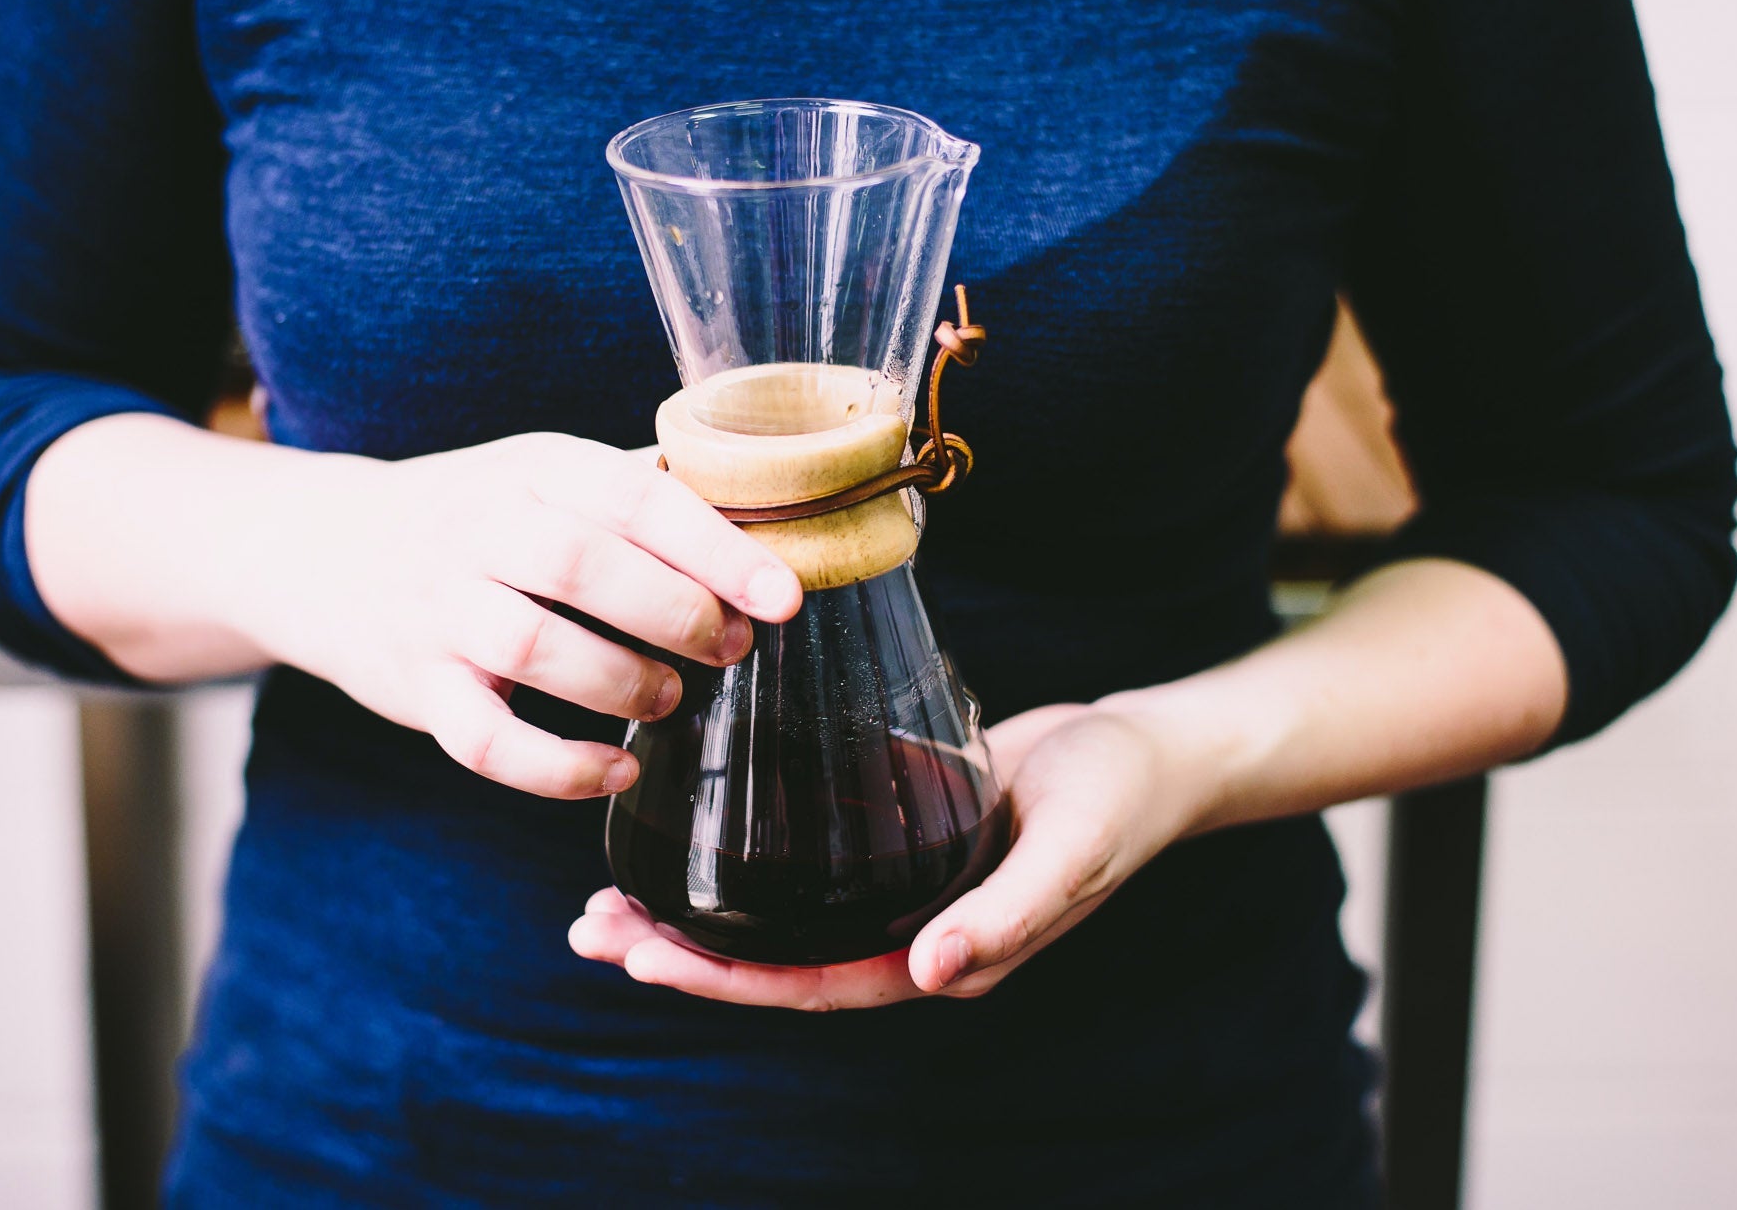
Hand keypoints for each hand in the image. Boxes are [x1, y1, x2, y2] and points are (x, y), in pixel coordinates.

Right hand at [236, 432, 801, 798]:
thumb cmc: (474, 517)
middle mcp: (477, 529)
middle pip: (582, 567)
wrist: (323, 550)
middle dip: (675, 613)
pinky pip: (484, 741)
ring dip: (621, 681)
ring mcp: (438, 610)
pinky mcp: (414, 688)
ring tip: (669, 696)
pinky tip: (617, 769)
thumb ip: (638, 491)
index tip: (783, 598)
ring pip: (532, 649)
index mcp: (533, 468)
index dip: (717, 550)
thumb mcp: (545, 474)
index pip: (634, 496)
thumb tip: (767, 513)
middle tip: (727, 647)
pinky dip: (558, 768)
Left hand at [568, 698, 1225, 1007]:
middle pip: (774, 961)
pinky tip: (687, 830)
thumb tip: (931, 973)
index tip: (643, 954)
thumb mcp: (1074, 848)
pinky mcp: (893, 841)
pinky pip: (801, 867)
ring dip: (695, 911)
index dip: (725, 978)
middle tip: (588, 928)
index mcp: (944, 961)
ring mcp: (896, 894)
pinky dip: (740, 861)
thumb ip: (1007, 913)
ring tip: (608, 894)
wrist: (1147, 751)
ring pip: (777, 918)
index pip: (812, 986)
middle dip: (681, 951)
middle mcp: (909, 939)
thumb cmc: (1116, 798)